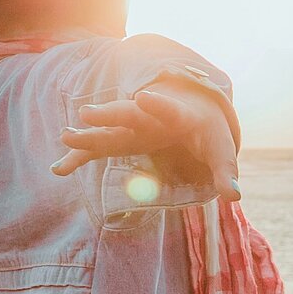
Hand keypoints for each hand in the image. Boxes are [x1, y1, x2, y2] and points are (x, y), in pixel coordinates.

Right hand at [55, 86, 240, 200]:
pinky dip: (81, 156)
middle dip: (109, 114)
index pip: (168, 109)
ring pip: (109, 129)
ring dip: (88, 134)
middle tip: (86, 113)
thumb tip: (233, 196)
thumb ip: (226, 172)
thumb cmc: (208, 131)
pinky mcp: (124, 140)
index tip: (143, 97)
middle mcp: (151, 117)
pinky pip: (99, 148)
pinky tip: (59, 168)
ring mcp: (134, 128)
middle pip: (129, 115)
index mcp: (179, 116)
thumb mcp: (221, 149)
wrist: (194, 109)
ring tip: (65, 135)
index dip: (158, 104)